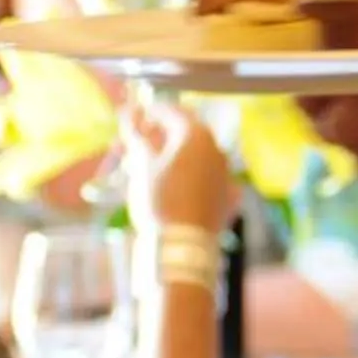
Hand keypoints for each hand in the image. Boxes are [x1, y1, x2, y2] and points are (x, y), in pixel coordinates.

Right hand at [125, 100, 238, 235]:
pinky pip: (207, 179)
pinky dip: (191, 179)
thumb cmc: (158, 200)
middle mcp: (216, 149)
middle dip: (161, 137)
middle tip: (137, 147)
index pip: (171, 111)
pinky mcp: (229, 197)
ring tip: (151, 171)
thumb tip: (129, 112)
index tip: (133, 119)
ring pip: (197, 157)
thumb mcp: (141, 165)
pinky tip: (176, 190)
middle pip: (186, 134)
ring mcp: (226, 173)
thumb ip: (136, 135)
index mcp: (196, 134)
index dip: (149, 113)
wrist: (181, 246)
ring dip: (175, 158)